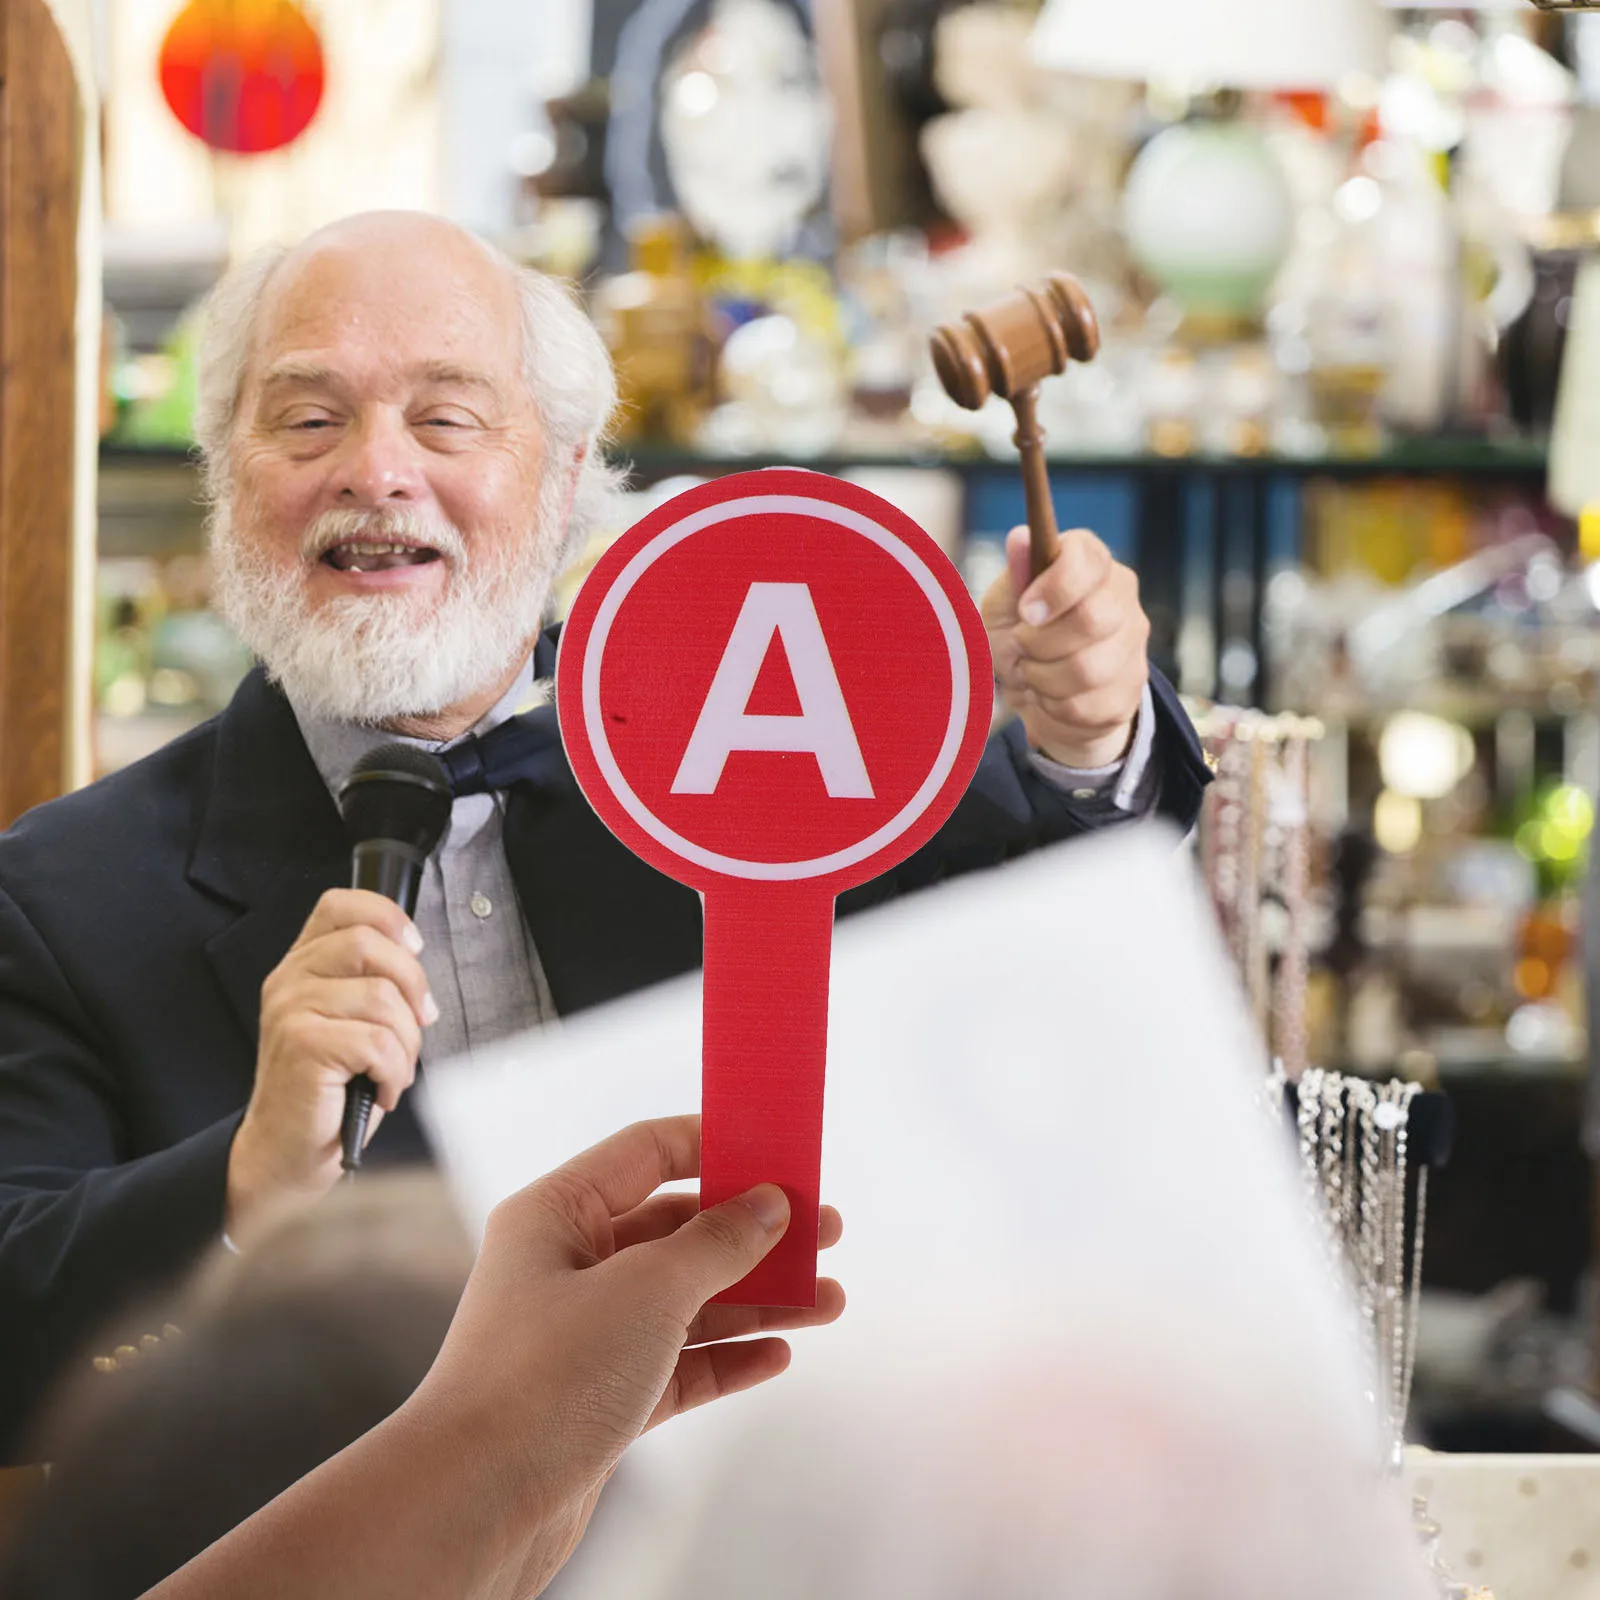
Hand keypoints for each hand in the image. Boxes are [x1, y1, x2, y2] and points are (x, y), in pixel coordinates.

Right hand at [227, 890, 435, 1234]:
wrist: (286, 1151)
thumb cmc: (328, 1089)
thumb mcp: (349, 1021)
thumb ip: (372, 981)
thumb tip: (417, 959)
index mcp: (303, 965)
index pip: (341, 905)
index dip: (387, 916)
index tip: (414, 948)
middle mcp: (290, 980)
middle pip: (371, 945)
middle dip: (412, 986)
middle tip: (415, 1024)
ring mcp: (291, 1011)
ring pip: (384, 998)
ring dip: (406, 1042)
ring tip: (391, 1069)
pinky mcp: (303, 1046)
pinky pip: (379, 1042)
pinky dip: (395, 1070)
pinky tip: (381, 1088)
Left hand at [408, 1114, 844, 1598]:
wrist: (476, 1506)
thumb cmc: (542, 1379)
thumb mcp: (647, 1290)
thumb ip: (716, 1243)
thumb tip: (767, 1207)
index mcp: (557, 1214)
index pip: (647, 1152)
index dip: (717, 1146)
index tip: (781, 1152)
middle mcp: (567, 1266)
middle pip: (678, 1229)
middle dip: (754, 1232)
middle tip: (825, 1231)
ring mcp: (583, 1335)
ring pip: (687, 1301)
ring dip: (758, 1298)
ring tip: (829, 1300)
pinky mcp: (599, 1399)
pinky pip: (678, 1364)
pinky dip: (728, 1356)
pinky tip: (778, 1354)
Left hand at [981, 524, 1149, 769]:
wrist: (1038, 688)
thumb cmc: (1021, 633)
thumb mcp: (1005, 601)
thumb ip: (1016, 576)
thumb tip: (1020, 538)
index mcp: (1090, 561)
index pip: (1086, 560)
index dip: (1054, 588)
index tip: (1026, 612)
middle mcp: (1121, 595)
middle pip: (1092, 620)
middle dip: (1040, 642)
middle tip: (1019, 646)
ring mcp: (1133, 642)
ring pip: (1089, 670)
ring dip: (1042, 678)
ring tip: (1031, 672)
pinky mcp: (1131, 687)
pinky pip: (1088, 705)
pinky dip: (1054, 706)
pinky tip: (1049, 694)